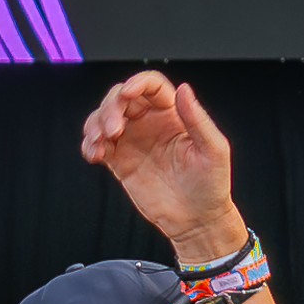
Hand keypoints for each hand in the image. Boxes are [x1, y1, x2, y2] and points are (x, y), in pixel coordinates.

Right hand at [80, 72, 244, 262]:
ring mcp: (134, 141)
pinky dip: (89, 145)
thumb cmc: (211, 187)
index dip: (138, 83)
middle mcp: (152, 123)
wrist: (197, 221)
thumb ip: (198, 120)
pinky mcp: (121, 161)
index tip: (128, 93)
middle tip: (113, 129)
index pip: (152, 86)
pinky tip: (94, 154)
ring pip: (103, 118)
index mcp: (174, 115)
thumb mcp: (214, 151)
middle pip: (121, 98)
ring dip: (94, 124)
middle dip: (110, 107)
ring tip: (99, 141)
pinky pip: (98, 144)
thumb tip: (184, 89)